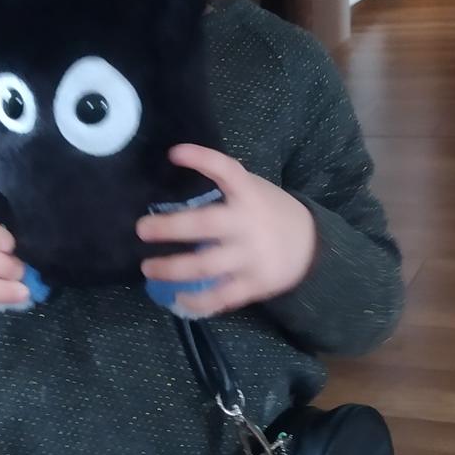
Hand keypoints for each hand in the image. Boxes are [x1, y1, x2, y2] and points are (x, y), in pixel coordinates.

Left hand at [137, 145, 316, 317]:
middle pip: (204, 225)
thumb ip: (226, 188)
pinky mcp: (254, 284)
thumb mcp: (255, 191)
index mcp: (249, 195)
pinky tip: (178, 297)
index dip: (202, 159)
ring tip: (148, 267)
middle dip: (169, 227)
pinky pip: (220, 297)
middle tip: (142, 229)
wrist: (313, 248)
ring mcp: (251, 257)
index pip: (227, 170)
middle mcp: (248, 225)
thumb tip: (176, 178)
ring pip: (205, 266)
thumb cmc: (270, 214)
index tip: (174, 153)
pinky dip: (197, 300)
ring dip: (172, 268)